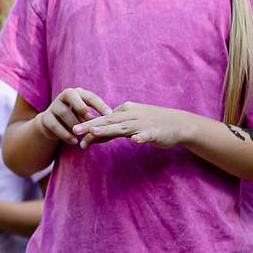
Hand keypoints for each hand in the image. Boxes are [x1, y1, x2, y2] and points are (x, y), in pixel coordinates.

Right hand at [38, 88, 110, 145]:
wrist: (53, 125)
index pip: (90, 96)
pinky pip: (55, 125)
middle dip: (81, 106)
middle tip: (90, 118)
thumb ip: (96, 116)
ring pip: (63, 112)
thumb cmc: (76, 118)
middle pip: (71, 96)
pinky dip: (65, 134)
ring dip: (74, 124)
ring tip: (82, 135)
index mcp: (78, 93)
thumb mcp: (86, 115)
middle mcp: (64, 96)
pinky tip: (74, 141)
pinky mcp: (45, 118)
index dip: (100, 105)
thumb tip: (112, 122)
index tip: (110, 114)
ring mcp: (54, 106)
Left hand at [73, 103, 190, 148]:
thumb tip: (91, 138)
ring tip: (94, 133)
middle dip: (91, 126)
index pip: (103, 119)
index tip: (72, 132)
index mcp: (125, 111)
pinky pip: (147, 135)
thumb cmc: (152, 124)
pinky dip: (141, 137)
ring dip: (108, 130)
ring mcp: (143, 123)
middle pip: (108, 121)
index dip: (88, 126)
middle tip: (75, 131)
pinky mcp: (155, 132)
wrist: (179, 124)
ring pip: (123, 127)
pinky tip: (135, 141)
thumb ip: (112, 131)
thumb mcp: (129, 125)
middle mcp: (132, 115)